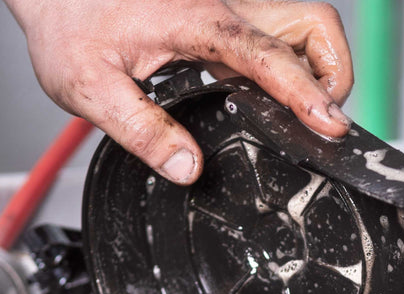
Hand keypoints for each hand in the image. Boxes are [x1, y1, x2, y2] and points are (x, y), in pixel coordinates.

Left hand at [4, 0, 353, 183]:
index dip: (306, 91)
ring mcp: (229, 10)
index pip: (268, 54)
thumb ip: (139, 129)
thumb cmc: (69, 26)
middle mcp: (223, 9)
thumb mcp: (88, 86)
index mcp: (195, 23)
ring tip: (303, 112)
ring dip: (321, 65)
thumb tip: (187, 168)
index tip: (329, 124)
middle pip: (313, 22)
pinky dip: (295, 64)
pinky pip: (280, 34)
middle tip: (320, 119)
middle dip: (334, 71)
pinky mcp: (225, 19)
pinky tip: (271, 98)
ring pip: (305, 23)